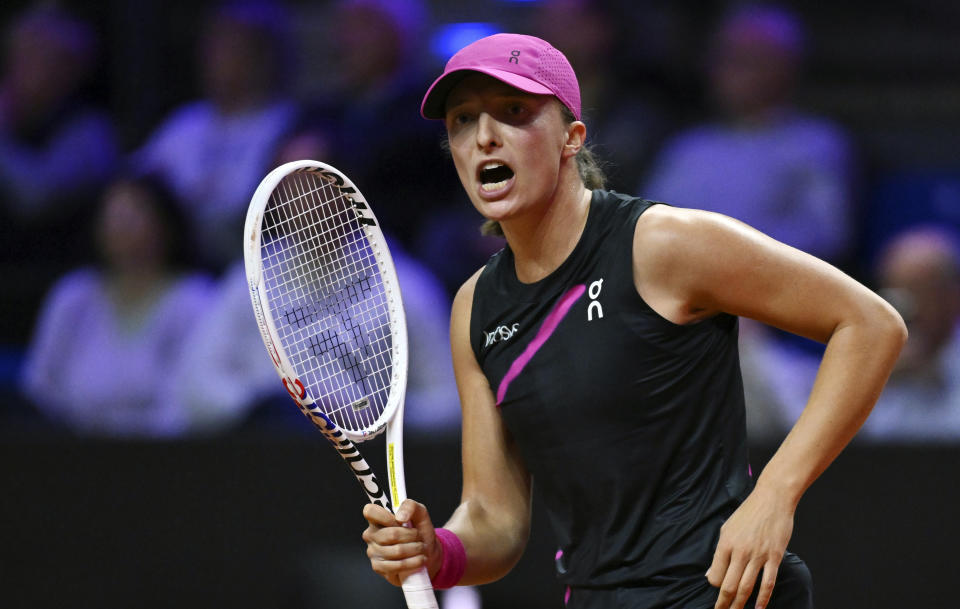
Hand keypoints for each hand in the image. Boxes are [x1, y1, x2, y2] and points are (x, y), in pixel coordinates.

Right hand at [362, 498, 440, 585]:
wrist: (427, 553)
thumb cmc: (420, 532)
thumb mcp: (420, 514)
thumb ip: (411, 507)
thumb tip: (400, 517)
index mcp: (377, 519)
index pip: (370, 512)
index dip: (386, 516)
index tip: (401, 521)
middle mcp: (371, 535)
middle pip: (392, 534)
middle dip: (412, 536)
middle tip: (419, 537)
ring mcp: (373, 552)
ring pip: (398, 550)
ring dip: (415, 549)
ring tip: (421, 548)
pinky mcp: (378, 567)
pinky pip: (398, 565)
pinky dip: (413, 562)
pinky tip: (419, 559)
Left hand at [706, 486, 795, 608]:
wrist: (772, 499)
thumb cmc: (748, 513)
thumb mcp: (727, 528)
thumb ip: (719, 552)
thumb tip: (710, 575)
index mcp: (725, 544)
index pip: (715, 575)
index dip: (714, 587)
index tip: (717, 594)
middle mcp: (740, 552)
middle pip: (729, 585)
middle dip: (724, 603)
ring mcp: (758, 556)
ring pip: (747, 587)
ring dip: (740, 604)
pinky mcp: (774, 557)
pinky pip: (767, 582)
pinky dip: (763, 598)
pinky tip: (758, 608)